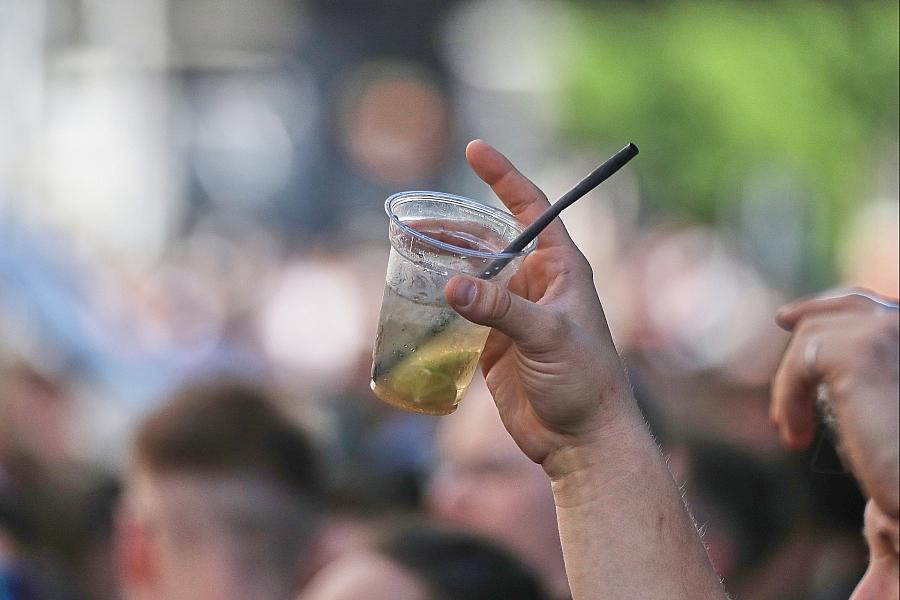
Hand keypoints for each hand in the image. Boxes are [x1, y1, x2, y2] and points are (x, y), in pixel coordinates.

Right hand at [444, 140, 634, 474]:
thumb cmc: (584, 381)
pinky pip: (461, 312)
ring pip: (470, 275)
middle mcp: (535, 283)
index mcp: (560, 268)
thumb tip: (451, 284)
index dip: (504, 177)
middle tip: (413, 220)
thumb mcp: (548, 337)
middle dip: (453, 226)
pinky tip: (415, 297)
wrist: (580, 439)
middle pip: (488, 240)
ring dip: (441, 262)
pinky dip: (438, 303)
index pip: (531, 208)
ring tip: (405, 251)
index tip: (475, 150)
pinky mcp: (493, 343)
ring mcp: (512, 313)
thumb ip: (501, 309)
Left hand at [771, 290, 898, 516]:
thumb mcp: (885, 407)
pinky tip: (796, 436)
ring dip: (793, 380)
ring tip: (791, 427)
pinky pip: (802, 362)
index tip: (792, 316)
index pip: (875, 306)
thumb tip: (828, 361)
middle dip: (812, 313)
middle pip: (850, 305)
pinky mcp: (860, 349)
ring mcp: (891, 329)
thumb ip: (870, 376)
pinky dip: (789, 397)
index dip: (834, 306)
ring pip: (815, 334)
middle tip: (781, 320)